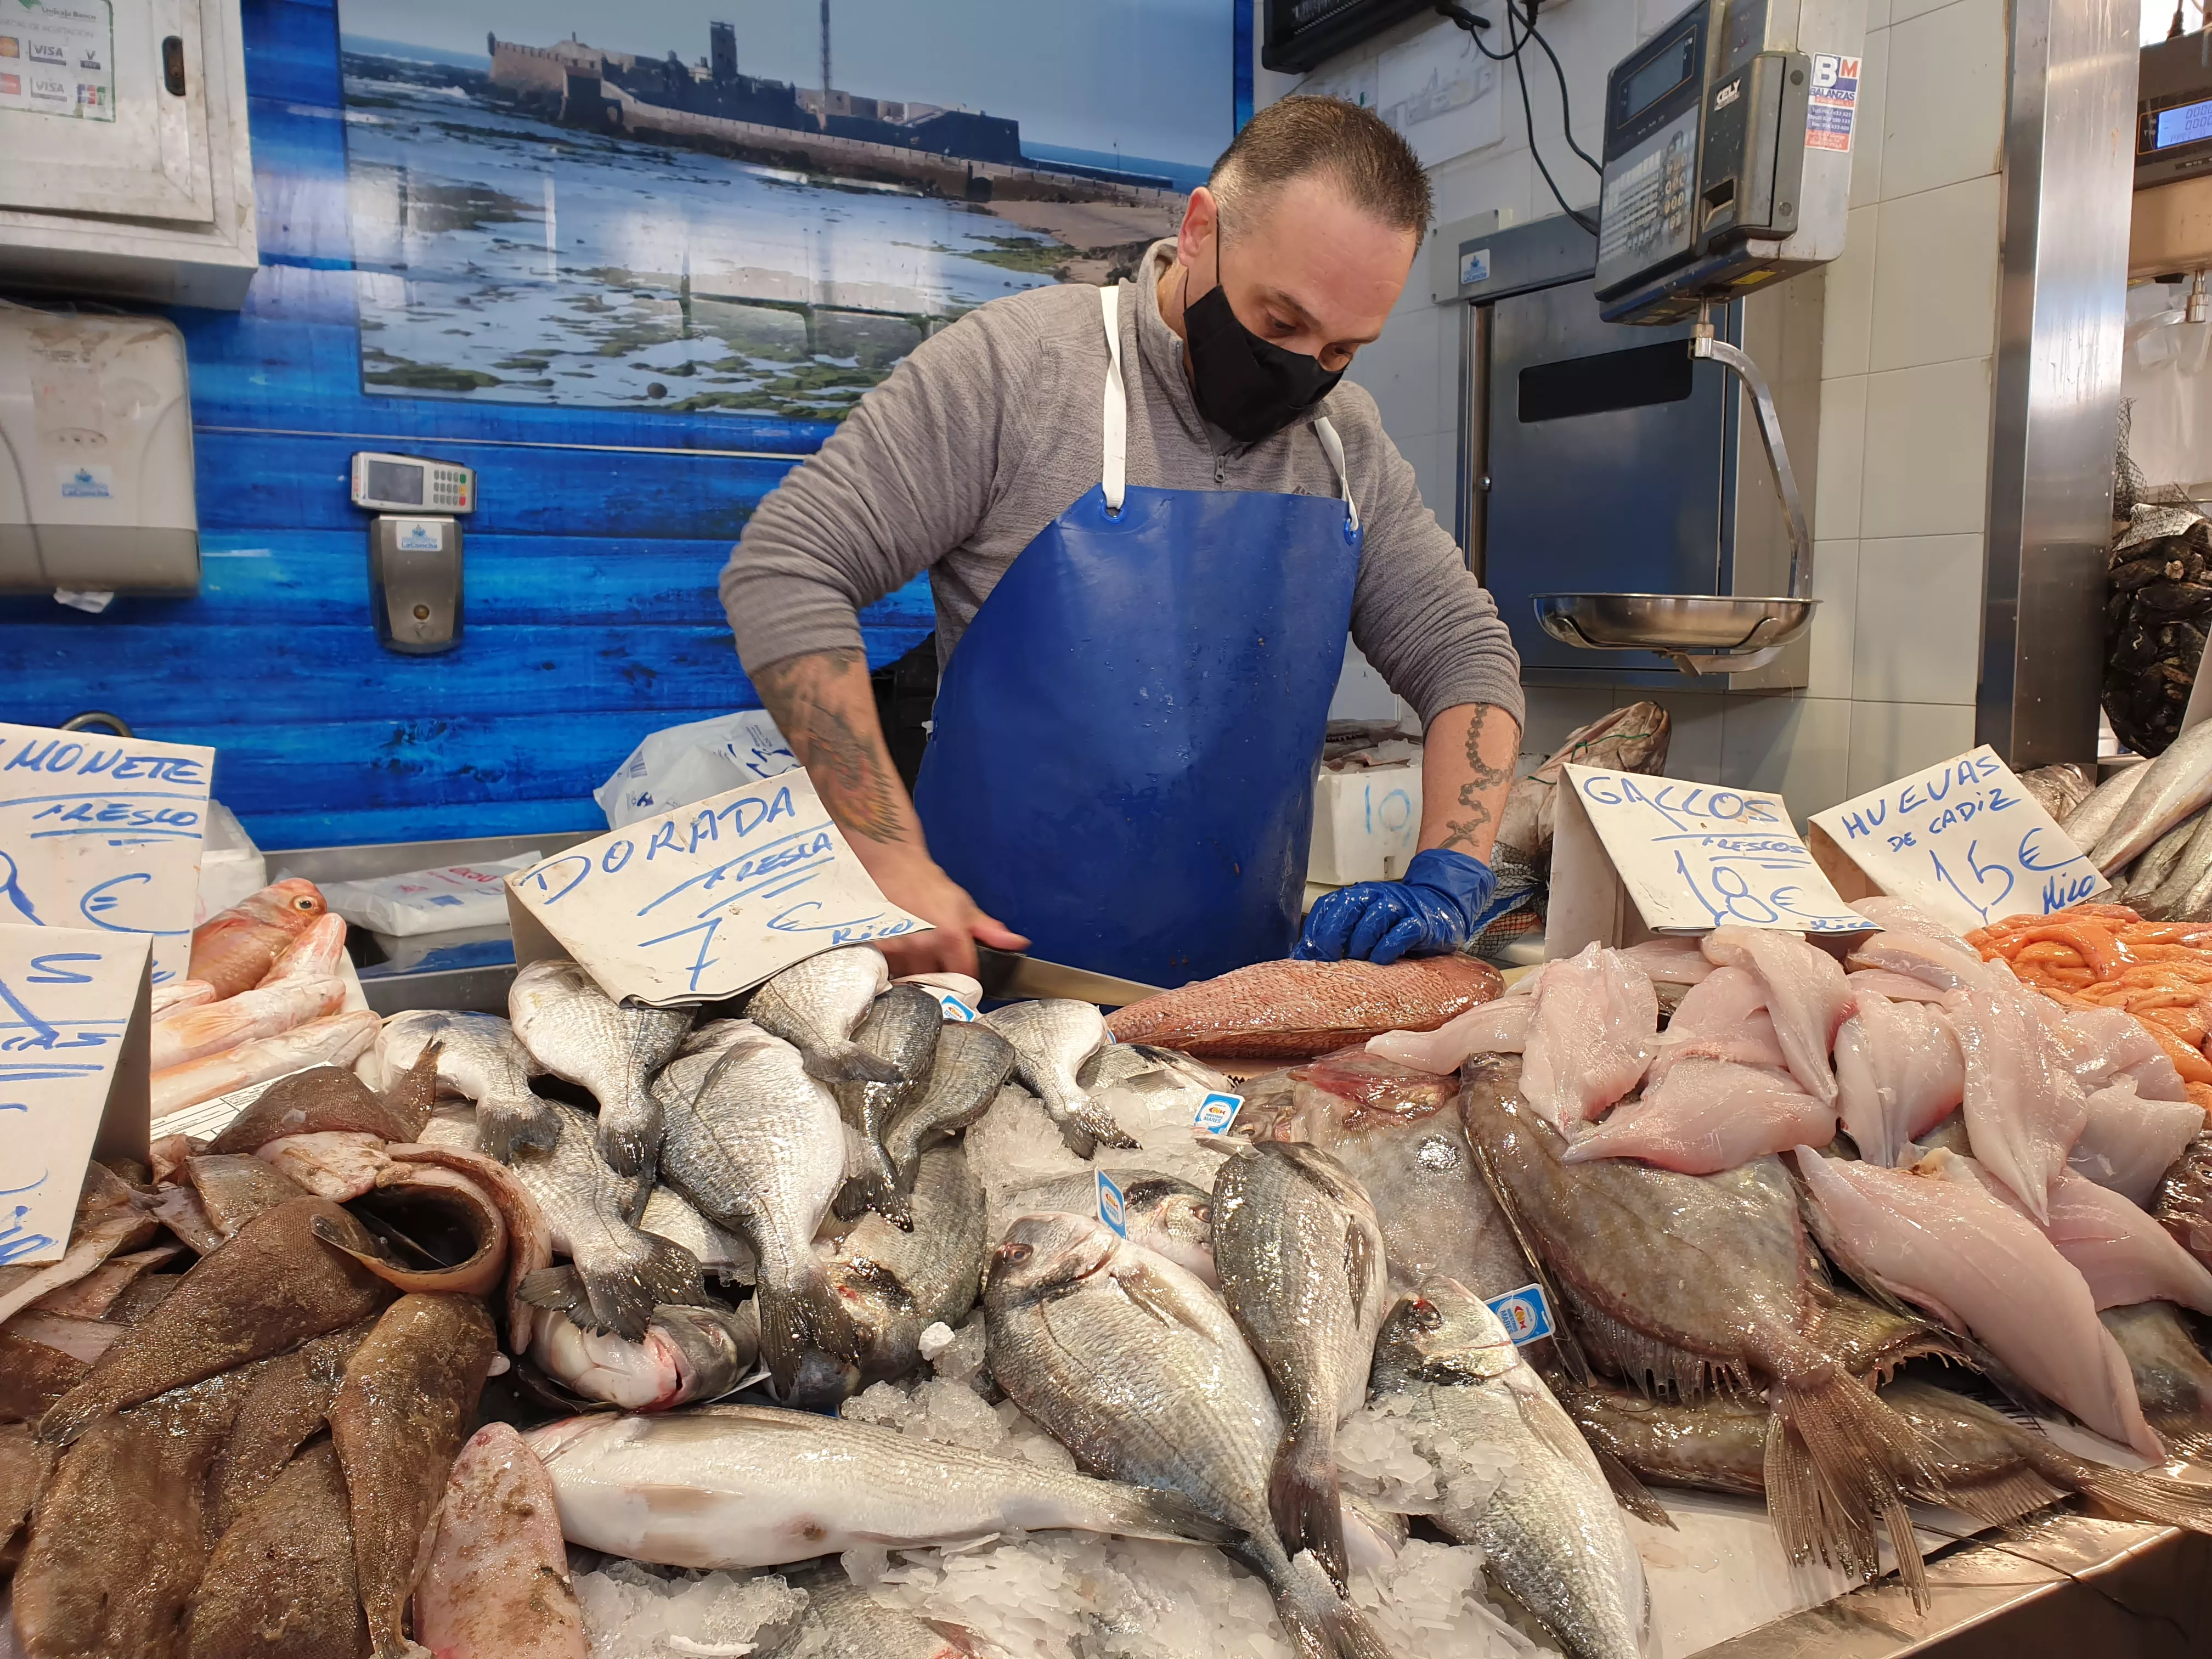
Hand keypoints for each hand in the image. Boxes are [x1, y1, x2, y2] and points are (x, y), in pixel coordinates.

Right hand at [871, 856, 1027, 977]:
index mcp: (950, 936)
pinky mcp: (878, 948)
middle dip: (941, 982)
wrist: (894, 866)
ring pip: (912, 981)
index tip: (967, 984)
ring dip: (916, 978)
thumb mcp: (964, 906)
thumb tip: (1016, 944)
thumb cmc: (928, 885)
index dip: (969, 984)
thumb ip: (989, 931)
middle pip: (937, 984)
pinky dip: (896, 971)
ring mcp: (898, 948)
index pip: (965, 978)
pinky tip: (900, 960)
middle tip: (940, 971)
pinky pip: (890, 973)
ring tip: (918, 963)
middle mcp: (924, 945)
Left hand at [1295, 847, 1497, 965]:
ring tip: (1360, 961)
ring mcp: (1400, 907)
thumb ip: (1334, 939)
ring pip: (1374, 919)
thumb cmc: (1394, 925)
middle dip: (1333, 936)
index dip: (1315, 932)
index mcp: (1356, 897)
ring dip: (1362, 943)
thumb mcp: (1362, 928)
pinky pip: (1402, 932)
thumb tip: (1299, 959)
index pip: (1327, 907)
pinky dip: (1388, 947)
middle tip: (1329, 960)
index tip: (1309, 957)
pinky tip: (1382, 960)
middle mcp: (1375, 897)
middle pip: (1347, 908)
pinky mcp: (1422, 923)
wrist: (1441, 907)